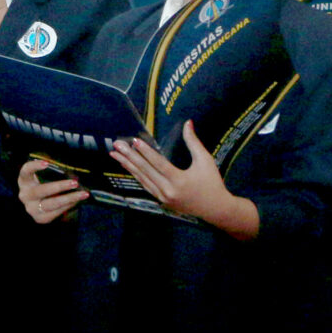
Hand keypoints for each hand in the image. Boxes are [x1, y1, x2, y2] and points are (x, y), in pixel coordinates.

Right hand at [17, 157, 86, 224]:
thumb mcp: (44, 176)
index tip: (47, 163)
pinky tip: (77, 200)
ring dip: (69, 198)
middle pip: (41, 190)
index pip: (25, 171)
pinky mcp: (39, 218)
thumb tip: (71, 169)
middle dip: (60, 186)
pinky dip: (68, 206)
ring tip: (83, 194)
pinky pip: (56, 212)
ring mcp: (31, 208)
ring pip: (50, 204)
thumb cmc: (45, 184)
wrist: (40, 204)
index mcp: (24, 181)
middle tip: (75, 183)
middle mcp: (24, 195)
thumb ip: (52, 172)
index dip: (34, 167)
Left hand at [109, 122, 258, 239]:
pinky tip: (127, 166)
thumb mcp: (205, 160)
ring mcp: (163, 197)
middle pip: (145, 171)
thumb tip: (187, 122)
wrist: (216, 209)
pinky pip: (146, 186)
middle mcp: (168, 190)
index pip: (158, 163)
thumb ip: (193, 142)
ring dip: (128, 165)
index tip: (134, 141)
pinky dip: (136, 175)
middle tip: (117, 144)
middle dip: (129, 156)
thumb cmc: (212, 182)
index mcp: (179, 180)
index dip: (146, 151)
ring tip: (115, 154)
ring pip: (142, 179)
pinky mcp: (161, 201)